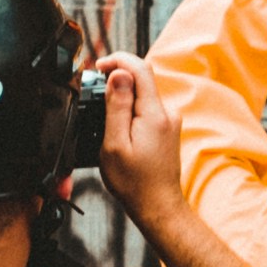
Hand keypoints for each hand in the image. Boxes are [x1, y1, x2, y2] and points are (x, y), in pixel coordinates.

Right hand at [92, 48, 189, 237]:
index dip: (117, 60)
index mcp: (155, 114)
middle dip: (118, 78)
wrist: (158, 206)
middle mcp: (167, 113)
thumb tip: (118, 74)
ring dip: (124, 94)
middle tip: (96, 90)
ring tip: (105, 113)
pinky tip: (119, 125)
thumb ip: (117, 106)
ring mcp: (170, 121)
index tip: (99, 67)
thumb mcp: (115, 144)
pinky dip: (132, 108)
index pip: (140, 68)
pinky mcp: (168, 129)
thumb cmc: (134, 182)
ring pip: (144, 94)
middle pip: (142, 79)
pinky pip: (148, 108)